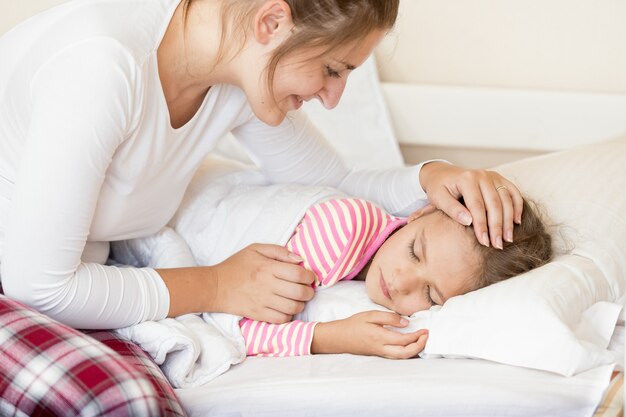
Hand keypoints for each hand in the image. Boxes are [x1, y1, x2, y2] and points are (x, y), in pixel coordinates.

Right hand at [213, 243, 315, 322]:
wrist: (214, 286)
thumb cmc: (236, 266)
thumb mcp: (255, 249)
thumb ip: (279, 251)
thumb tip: (299, 258)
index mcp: (268, 267)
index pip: (298, 273)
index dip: (309, 276)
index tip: (309, 277)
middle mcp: (267, 285)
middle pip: (300, 292)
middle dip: (309, 292)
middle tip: (307, 289)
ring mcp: (262, 302)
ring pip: (293, 307)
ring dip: (300, 304)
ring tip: (297, 300)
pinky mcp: (258, 315)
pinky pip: (281, 319)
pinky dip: (288, 315)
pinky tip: (285, 309)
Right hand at [312, 311, 428, 358]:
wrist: (339, 337)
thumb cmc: (354, 324)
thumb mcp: (370, 315)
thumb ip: (389, 318)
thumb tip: (406, 323)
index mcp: (380, 337)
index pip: (403, 340)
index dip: (417, 336)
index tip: (425, 329)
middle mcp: (381, 348)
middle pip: (405, 353)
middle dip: (419, 346)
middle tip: (427, 336)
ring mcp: (380, 353)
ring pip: (402, 357)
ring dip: (414, 350)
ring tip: (421, 340)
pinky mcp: (379, 354)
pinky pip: (396, 356)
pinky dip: (406, 352)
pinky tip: (410, 345)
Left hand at [419, 161, 523, 247]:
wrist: (442, 174)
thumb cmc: (438, 188)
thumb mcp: (438, 198)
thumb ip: (452, 209)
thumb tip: (468, 222)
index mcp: (467, 179)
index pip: (477, 206)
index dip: (481, 225)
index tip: (484, 242)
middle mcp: (482, 175)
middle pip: (495, 204)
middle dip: (497, 227)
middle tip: (498, 245)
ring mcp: (492, 176)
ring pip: (507, 199)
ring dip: (509, 220)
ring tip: (508, 238)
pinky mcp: (499, 179)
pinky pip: (513, 192)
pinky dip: (517, 206)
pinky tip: (517, 221)